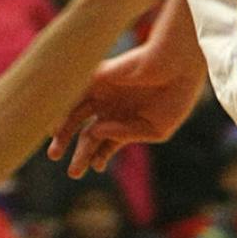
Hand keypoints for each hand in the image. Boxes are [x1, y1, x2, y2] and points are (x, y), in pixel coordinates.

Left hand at [48, 36, 198, 176]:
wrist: (181, 65)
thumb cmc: (176, 96)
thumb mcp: (156, 129)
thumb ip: (126, 135)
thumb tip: (96, 131)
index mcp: (128, 119)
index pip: (105, 142)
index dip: (98, 156)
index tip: (96, 167)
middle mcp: (112, 106)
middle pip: (87, 132)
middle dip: (80, 154)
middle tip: (73, 173)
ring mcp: (104, 91)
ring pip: (76, 114)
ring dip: (63, 133)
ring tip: (55, 154)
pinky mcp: (98, 76)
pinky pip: (74, 91)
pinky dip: (62, 107)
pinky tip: (55, 126)